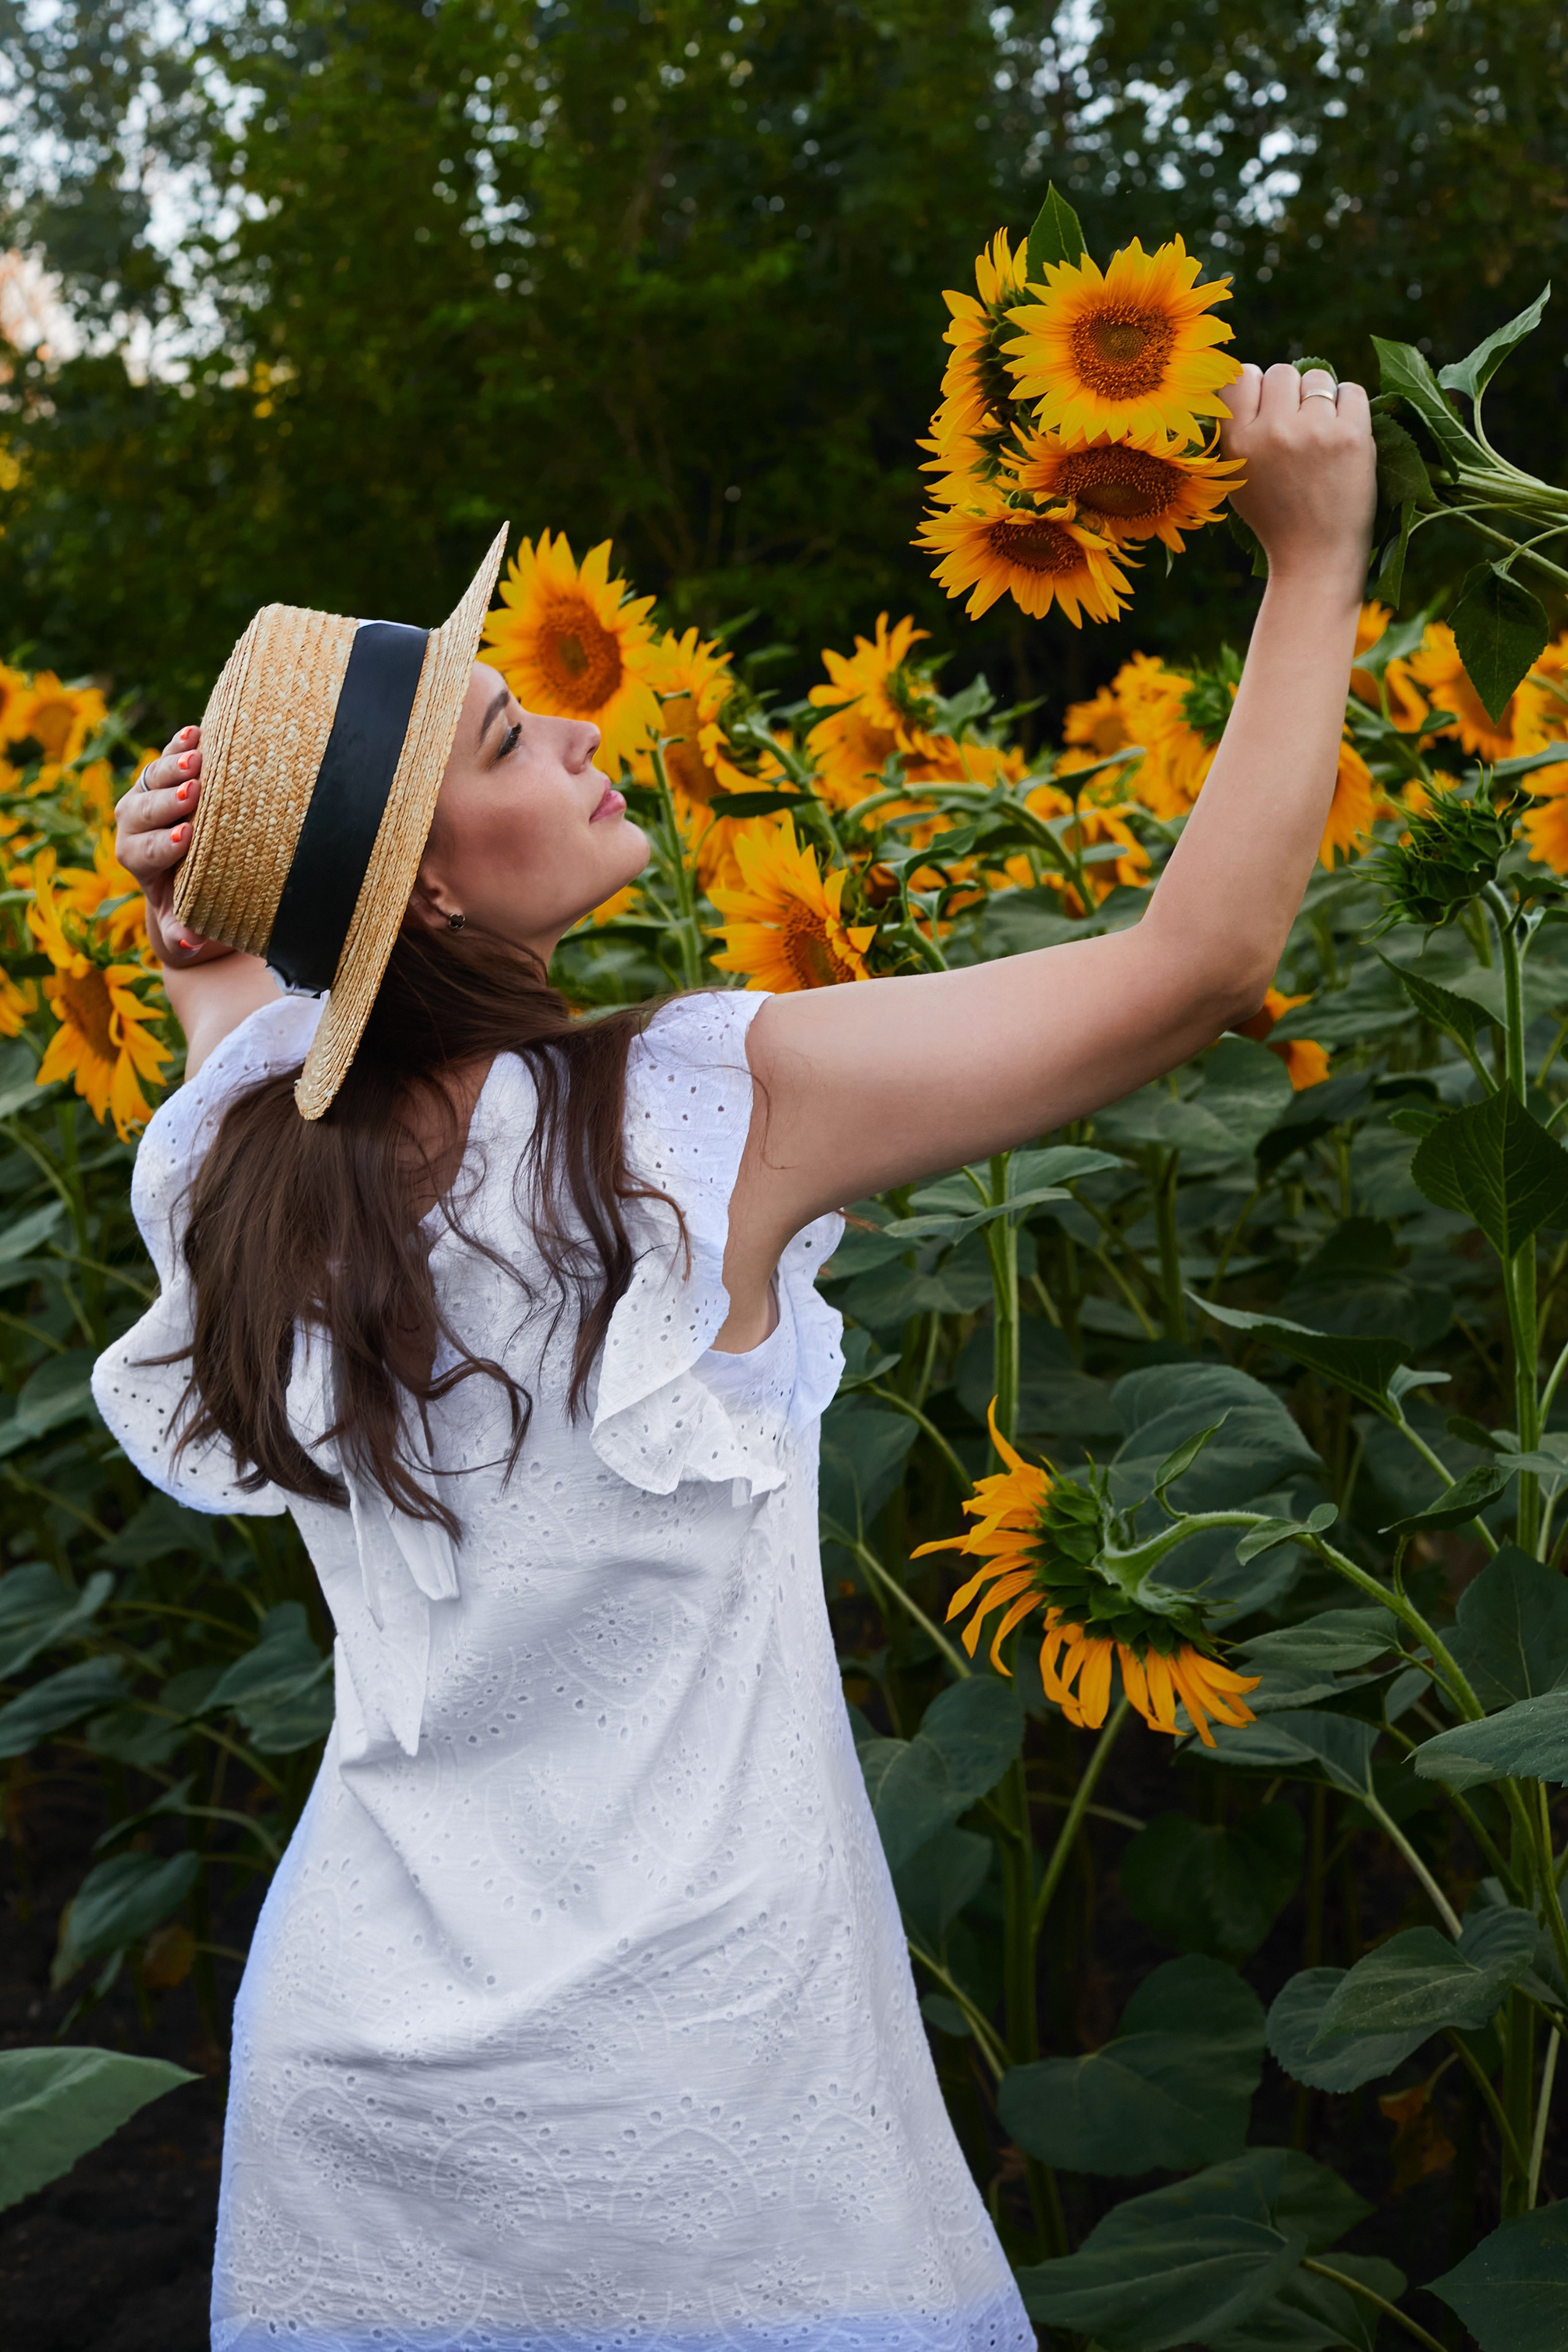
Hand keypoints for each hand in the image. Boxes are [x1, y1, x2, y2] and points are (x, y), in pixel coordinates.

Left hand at [115, 726, 231, 968]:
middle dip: (167, 801)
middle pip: (145, 809)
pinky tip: (195, 732)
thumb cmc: (190, 897)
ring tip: (197, 757)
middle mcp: (133, 823)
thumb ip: (182, 931)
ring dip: (173, 766)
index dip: (163, 844)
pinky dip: (179, 743)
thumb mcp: (186, 917)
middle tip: (192, 793)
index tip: (184, 838)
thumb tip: (189, 943)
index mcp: (135, 858)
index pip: (145, 850)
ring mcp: (147, 792)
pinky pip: (167, 753)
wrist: (188, 868)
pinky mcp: (163, 772)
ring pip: (152, 777)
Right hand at [1219, 363, 1375, 589]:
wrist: (1315, 557)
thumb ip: (1237, 432)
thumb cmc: (1277, 518)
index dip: (1256, 386)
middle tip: (1297, 426)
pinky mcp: (1351, 435)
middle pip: (1280, 372)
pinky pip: (1351, 390)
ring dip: (1321, 397)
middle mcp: (1272, 431)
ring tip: (1321, 433)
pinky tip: (1343, 433)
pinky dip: (1349, 406)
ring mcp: (1313, 431)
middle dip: (1290, 393)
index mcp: (1238, 442)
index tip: (1266, 406)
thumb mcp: (1238, 479)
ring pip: (1317, 377)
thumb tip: (1249, 379)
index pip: (1241, 376)